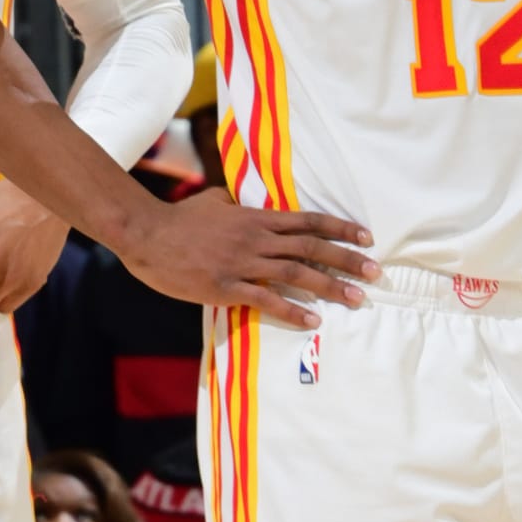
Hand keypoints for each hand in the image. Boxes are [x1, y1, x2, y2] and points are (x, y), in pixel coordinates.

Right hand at [121, 188, 376, 328]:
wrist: (147, 234)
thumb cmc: (179, 218)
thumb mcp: (214, 201)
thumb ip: (238, 204)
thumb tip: (248, 201)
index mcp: (256, 218)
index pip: (308, 222)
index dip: (339, 229)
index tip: (366, 238)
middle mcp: (256, 239)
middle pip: (311, 248)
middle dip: (346, 260)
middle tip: (374, 273)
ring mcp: (242, 263)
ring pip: (296, 274)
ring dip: (330, 286)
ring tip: (356, 299)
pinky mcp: (225, 287)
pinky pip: (265, 300)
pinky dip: (291, 310)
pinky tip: (312, 320)